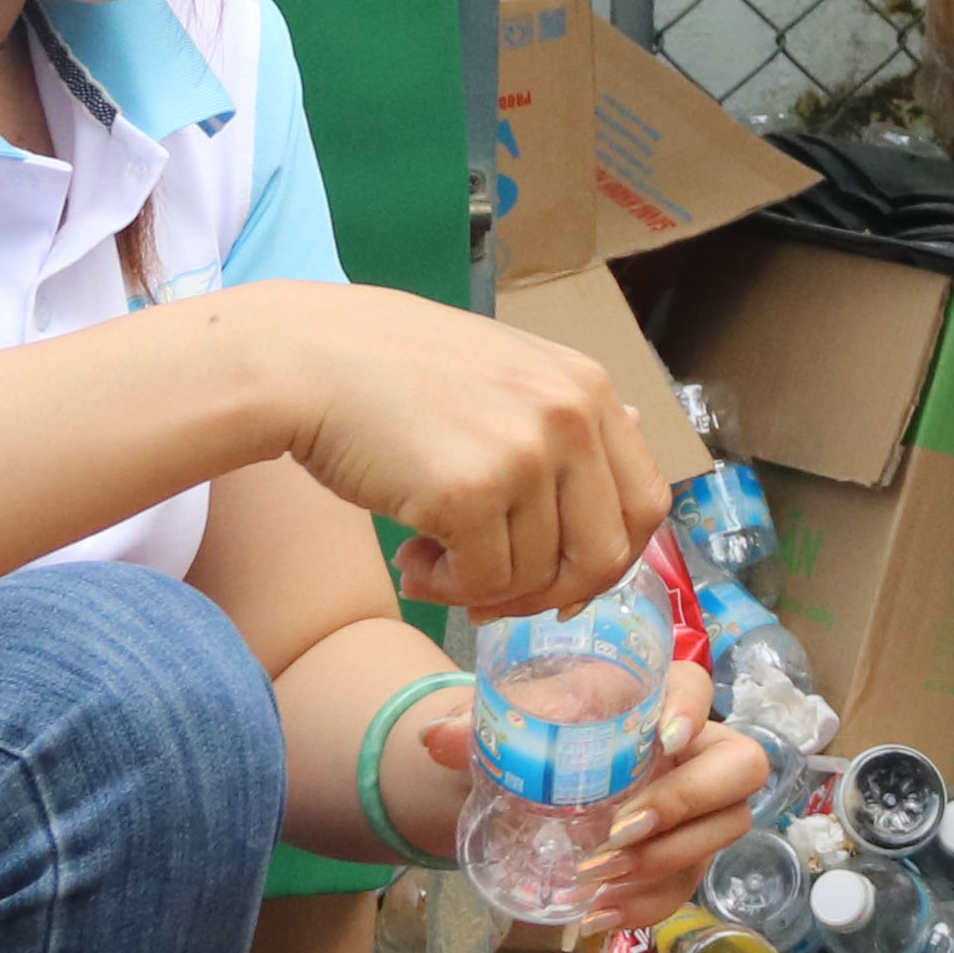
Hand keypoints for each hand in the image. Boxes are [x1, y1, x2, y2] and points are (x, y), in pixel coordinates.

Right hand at [261, 286, 668, 618]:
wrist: (307, 359)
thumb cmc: (395, 371)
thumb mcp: (505, 370)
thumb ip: (566, 416)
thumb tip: (635, 450)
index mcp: (588, 387)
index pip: (646, 503)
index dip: (609, 558)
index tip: (561, 580)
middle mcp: (570, 415)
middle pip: (607, 553)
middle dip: (552, 593)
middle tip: (495, 592)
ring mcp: (524, 453)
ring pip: (537, 576)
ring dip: (482, 588)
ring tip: (430, 557)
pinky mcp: (470, 492)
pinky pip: (484, 582)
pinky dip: (446, 587)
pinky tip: (409, 555)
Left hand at [401, 664, 766, 922]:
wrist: (527, 781)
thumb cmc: (535, 736)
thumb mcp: (510, 724)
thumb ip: (476, 727)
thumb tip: (436, 738)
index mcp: (655, 699)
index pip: (697, 686)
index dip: (692, 710)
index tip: (662, 737)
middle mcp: (693, 750)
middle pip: (741, 769)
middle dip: (689, 803)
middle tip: (623, 828)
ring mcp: (697, 808)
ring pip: (725, 831)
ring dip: (666, 860)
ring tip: (600, 879)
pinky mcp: (682, 856)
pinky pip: (687, 885)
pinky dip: (646, 905)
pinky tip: (597, 915)